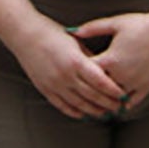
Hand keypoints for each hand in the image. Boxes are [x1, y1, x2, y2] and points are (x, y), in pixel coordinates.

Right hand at [1, 15, 125, 120]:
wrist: (25, 34)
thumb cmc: (52, 33)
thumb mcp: (75, 42)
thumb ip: (89, 58)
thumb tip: (104, 71)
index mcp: (75, 61)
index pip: (100, 81)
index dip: (113, 90)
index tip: (123, 95)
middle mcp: (65, 75)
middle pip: (92, 95)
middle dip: (107, 103)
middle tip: (119, 107)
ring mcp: (54, 84)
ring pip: (78, 104)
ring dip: (93, 110)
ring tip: (104, 113)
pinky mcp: (45, 89)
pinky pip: (62, 105)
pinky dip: (74, 111)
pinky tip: (83, 114)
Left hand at [74, 7, 148, 113]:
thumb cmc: (141, 24)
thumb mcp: (115, 23)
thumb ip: (93, 28)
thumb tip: (73, 31)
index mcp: (111, 60)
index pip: (87, 72)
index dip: (79, 72)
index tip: (73, 71)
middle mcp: (121, 75)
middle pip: (98, 90)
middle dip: (89, 89)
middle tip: (79, 91)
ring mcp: (134, 83)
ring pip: (113, 100)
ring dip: (105, 100)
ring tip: (95, 101)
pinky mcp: (146, 87)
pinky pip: (130, 102)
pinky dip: (121, 103)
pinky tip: (115, 102)